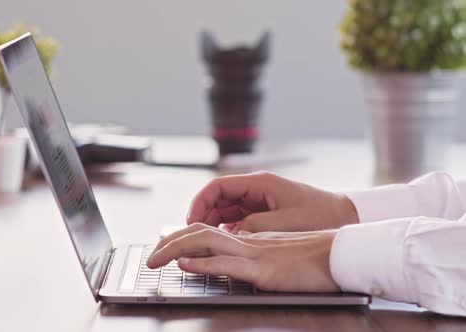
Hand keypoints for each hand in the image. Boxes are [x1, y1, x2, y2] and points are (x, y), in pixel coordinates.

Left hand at [147, 223, 339, 291]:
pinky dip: (201, 262)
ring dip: (174, 250)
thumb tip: (236, 265)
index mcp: (250, 239)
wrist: (341, 255)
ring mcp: (253, 254)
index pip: (207, 232)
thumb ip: (256, 257)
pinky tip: (185, 265)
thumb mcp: (279, 256)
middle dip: (169, 242)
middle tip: (151, 256)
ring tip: (155, 259)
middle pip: (198, 233)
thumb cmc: (316, 259)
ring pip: (205, 243)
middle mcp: (247, 242)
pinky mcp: (263, 270)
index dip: (182, 237)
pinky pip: (226, 263)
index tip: (165, 247)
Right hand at [186, 172, 358, 232]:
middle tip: (192, 235)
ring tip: (203, 241)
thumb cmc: (320, 215)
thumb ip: (255, 226)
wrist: (344, 217)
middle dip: (202, 214)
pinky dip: (226, 229)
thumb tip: (230, 234)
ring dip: (212, 223)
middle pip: (217, 197)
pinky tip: (223, 243)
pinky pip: (236, 218)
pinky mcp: (263, 212)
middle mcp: (255, 189)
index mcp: (259, 183)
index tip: (191, 221)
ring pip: (225, 209)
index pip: (218, 186)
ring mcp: (258, 201)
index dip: (200, 202)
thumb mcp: (286, 222)